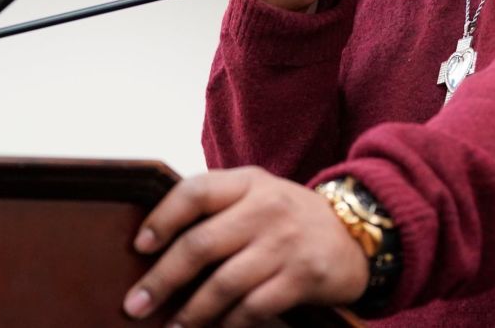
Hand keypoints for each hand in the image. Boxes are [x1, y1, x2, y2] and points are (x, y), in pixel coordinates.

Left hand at [123, 166, 369, 326]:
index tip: (139, 247)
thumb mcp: (259, 195)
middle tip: (136, 305)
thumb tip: (156, 247)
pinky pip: (253, 307)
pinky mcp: (303, 276)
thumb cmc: (291, 218)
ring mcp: (286, 243)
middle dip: (162, 279)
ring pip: (223, 283)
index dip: (162, 219)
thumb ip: (218, 209)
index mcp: (249, 182)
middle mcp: (267, 207)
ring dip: (191, 312)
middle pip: (201, 244)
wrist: (358, 234)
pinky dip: (229, 324)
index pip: (195, 192)